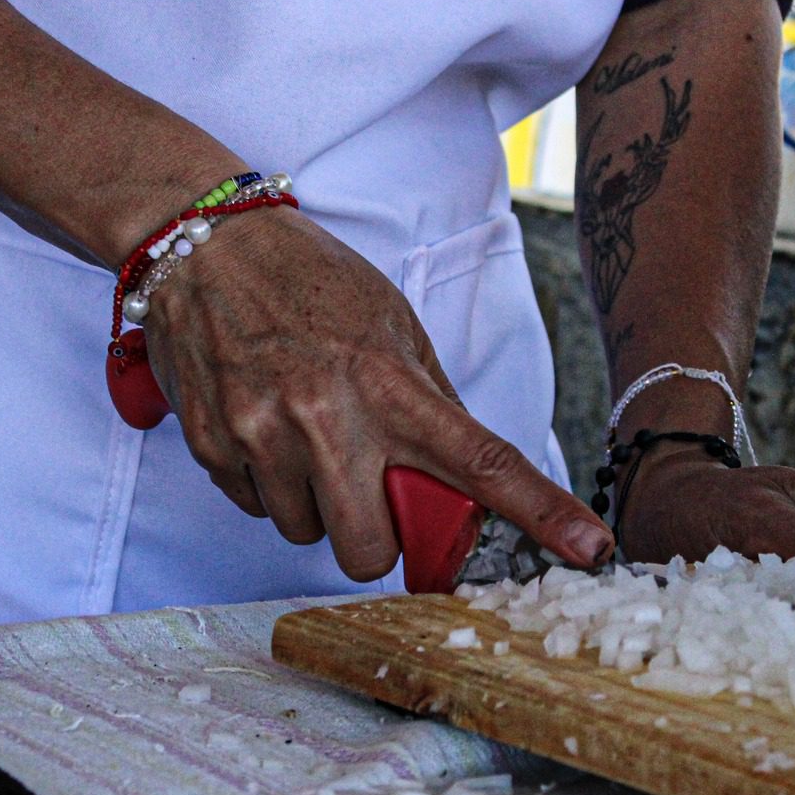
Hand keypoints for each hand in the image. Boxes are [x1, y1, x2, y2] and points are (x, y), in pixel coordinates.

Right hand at [139, 205, 613, 580]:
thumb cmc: (307, 281)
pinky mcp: (213, 445)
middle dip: (372, 538)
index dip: (541, 513)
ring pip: (304, 534)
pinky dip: (264, 482)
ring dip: (312, 505)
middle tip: (363, 491)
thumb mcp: (390, 325)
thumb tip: (467, 476)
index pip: (481, 461)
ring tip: (299, 436)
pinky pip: (254, 508)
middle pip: (369, 550)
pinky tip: (260, 424)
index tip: (591, 547)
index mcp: (390, 383)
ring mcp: (263, 435)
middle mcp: (327, 416)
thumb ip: (429, 402)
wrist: (204, 245)